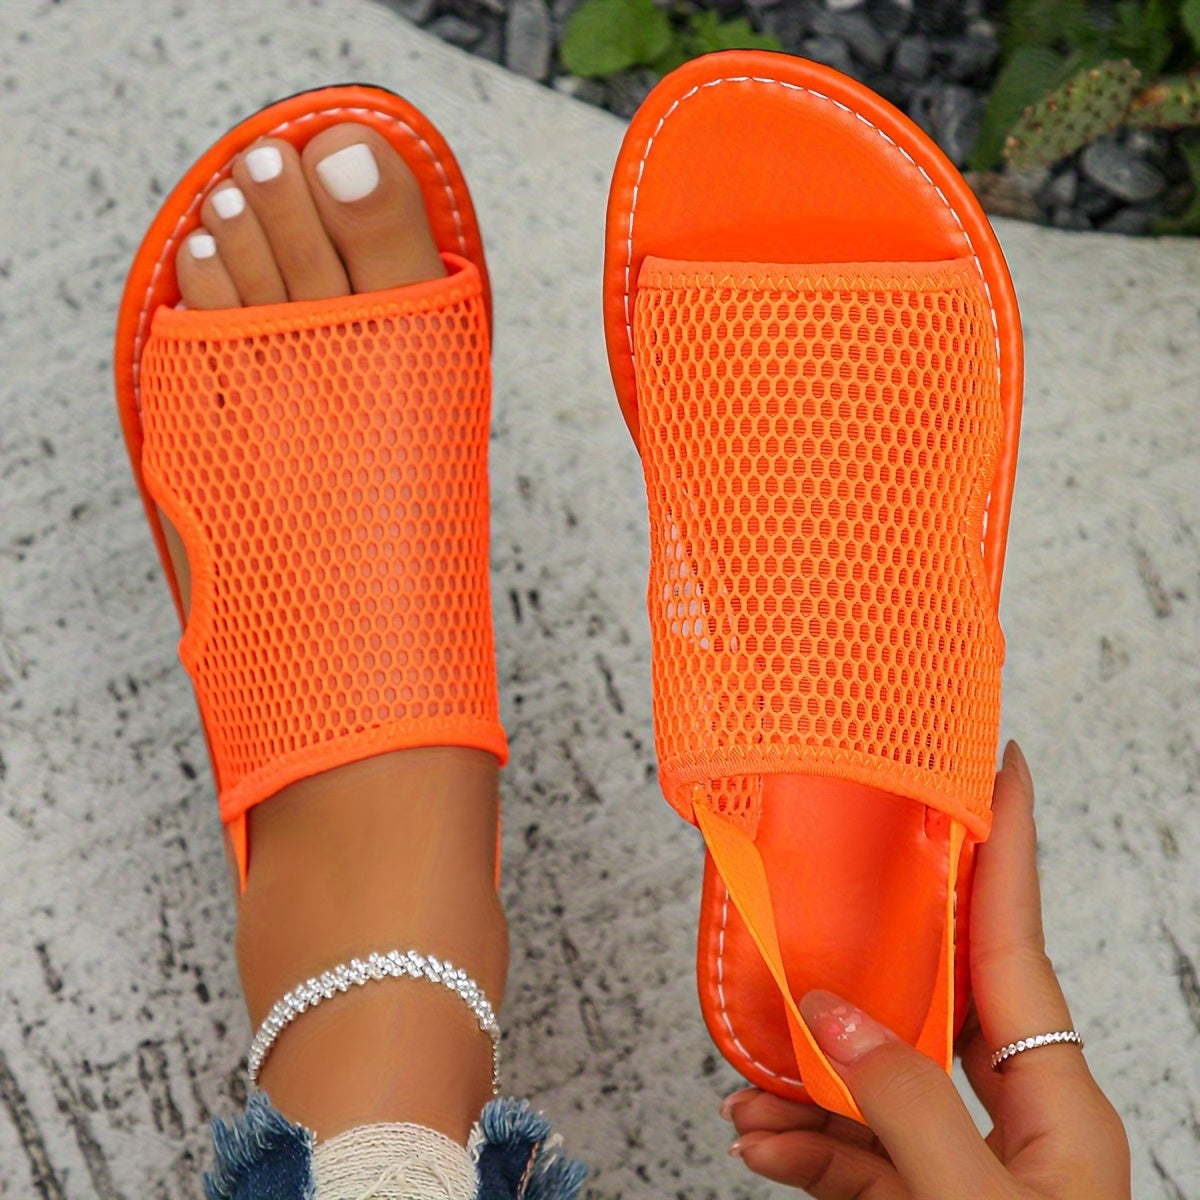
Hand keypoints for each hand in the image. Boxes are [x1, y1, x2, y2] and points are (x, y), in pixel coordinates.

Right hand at [721, 742, 1130, 1198]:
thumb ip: (907, 1112)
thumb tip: (835, 1019)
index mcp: (1059, 1108)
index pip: (1016, 942)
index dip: (1005, 849)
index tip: (994, 770)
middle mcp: (1015, 1123)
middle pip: (931, 1005)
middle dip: (860, 966)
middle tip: (817, 906)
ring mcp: (966, 1166)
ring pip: (878, 1085)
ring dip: (806, 1079)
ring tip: (746, 1083)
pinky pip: (858, 1153)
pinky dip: (804, 1144)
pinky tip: (758, 1142)